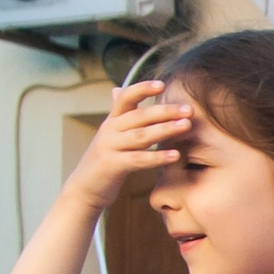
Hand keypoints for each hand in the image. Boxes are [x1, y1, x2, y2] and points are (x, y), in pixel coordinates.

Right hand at [64, 81, 191, 209]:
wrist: (84, 188)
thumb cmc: (105, 161)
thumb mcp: (110, 135)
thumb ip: (119, 115)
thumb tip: (117, 89)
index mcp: (112, 121)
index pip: (125, 97)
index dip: (142, 88)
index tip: (162, 84)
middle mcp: (109, 130)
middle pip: (140, 116)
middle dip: (165, 111)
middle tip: (188, 110)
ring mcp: (109, 147)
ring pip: (141, 136)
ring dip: (165, 129)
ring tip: (186, 126)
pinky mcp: (112, 166)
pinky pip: (138, 159)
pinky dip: (157, 157)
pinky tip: (175, 155)